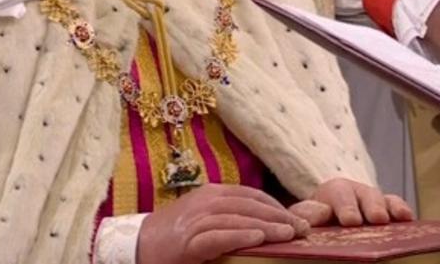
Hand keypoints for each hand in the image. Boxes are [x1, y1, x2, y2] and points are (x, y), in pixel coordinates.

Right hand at [136, 183, 309, 263]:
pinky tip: (259, 238)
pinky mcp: (189, 242)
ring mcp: (196, 220)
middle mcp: (206, 201)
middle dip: (279, 216)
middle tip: (302, 229)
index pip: (252, 195)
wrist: (137, 245)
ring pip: (239, 218)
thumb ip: (229, 216)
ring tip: (289, 234)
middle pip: (250, 204)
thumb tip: (265, 224)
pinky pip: (220, 236)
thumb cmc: (174, 235)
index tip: (296, 219)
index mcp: (212, 193)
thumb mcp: (204, 217)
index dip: (276, 205)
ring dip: (267, 226)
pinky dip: (241, 235)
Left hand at [288, 178, 413, 226]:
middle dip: (372, 206)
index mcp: (334, 191)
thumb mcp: (305, 215)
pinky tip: (409, 219)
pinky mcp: (387, 210)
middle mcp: (357, 192)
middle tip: (376, 218)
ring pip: (383, 200)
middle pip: (366, 195)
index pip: (340, 195)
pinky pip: (396, 207)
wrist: (326, 218)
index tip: (350, 221)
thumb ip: (306, 214)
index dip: (346, 207)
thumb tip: (317, 215)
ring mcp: (374, 201)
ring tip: (399, 218)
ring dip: (391, 209)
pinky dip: (402, 210)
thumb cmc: (315, 218)